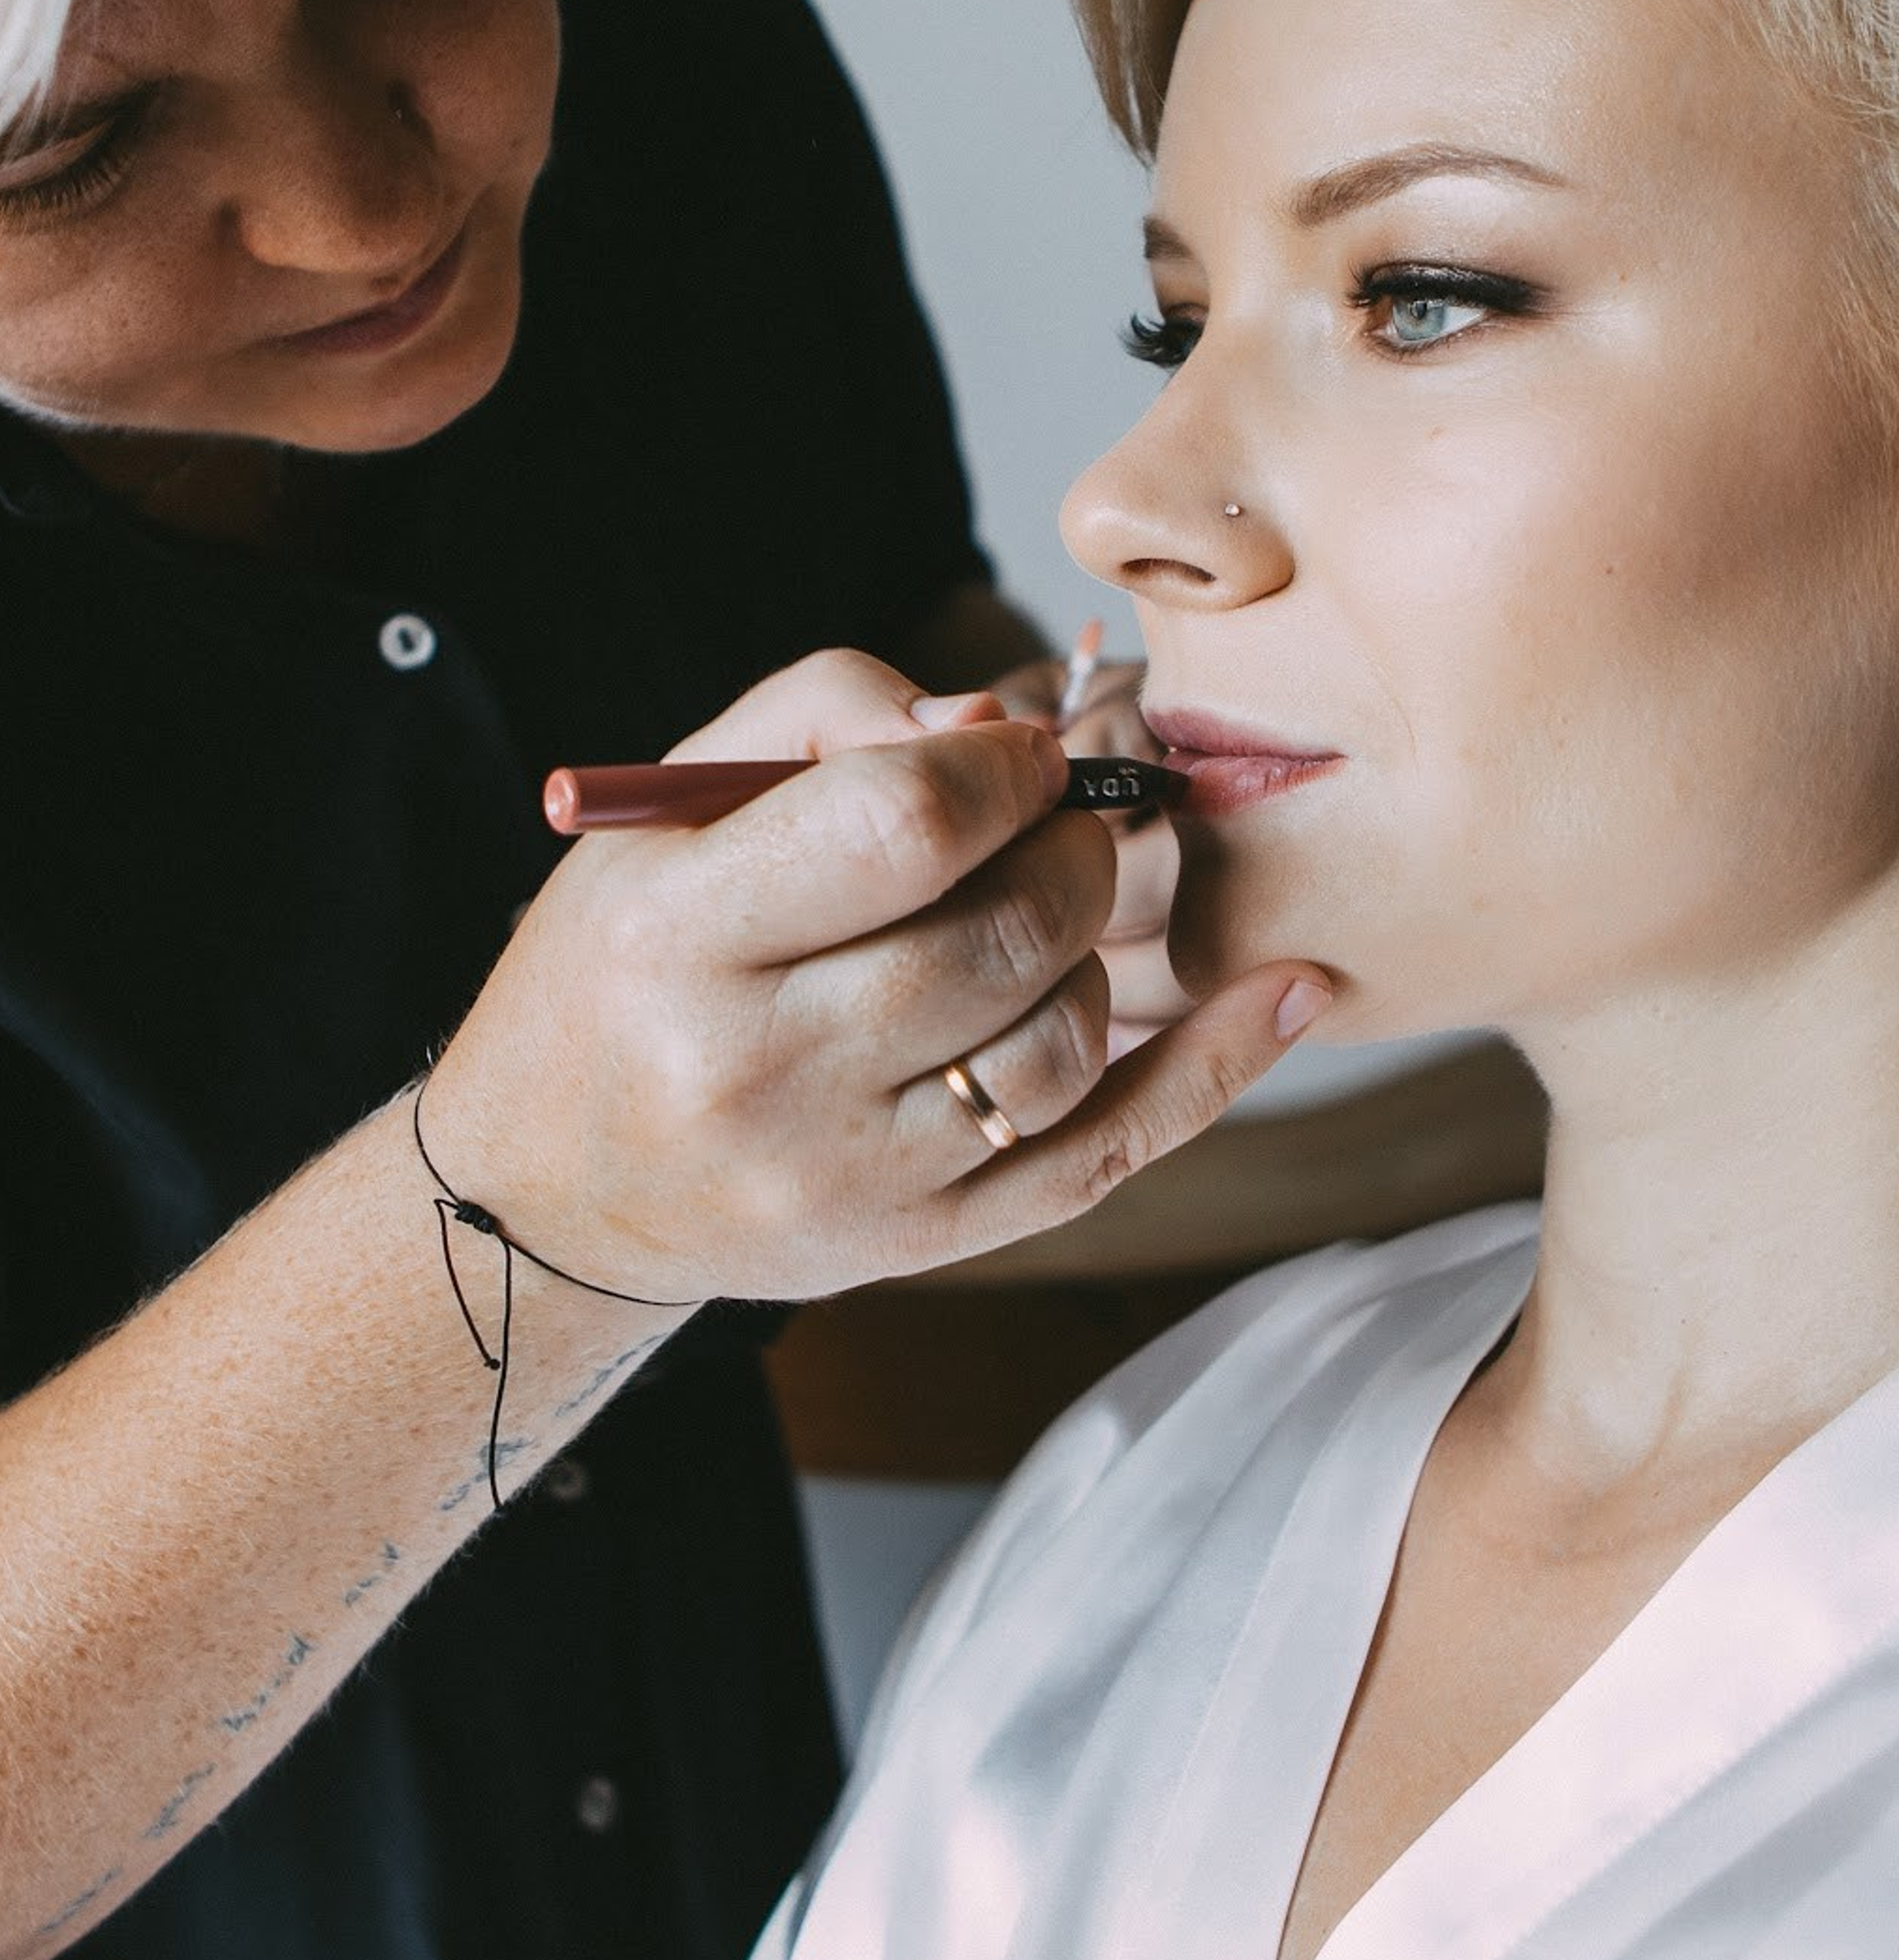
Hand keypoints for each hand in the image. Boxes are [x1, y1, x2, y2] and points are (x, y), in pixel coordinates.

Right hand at [421, 651, 1326, 1307]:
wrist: (550, 1185)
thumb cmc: (625, 963)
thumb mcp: (672, 808)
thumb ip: (831, 713)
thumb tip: (1005, 728)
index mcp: (681, 936)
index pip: (902, 824)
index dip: (1002, 765)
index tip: (1017, 754)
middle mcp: (760, 1071)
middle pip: (1006, 931)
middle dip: (1068, 846)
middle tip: (1051, 821)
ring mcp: (847, 1178)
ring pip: (1066, 1039)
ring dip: (1093, 949)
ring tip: (1039, 916)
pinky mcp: (914, 1246)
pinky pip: (1107, 1157)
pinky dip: (1215, 1069)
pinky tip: (1287, 992)